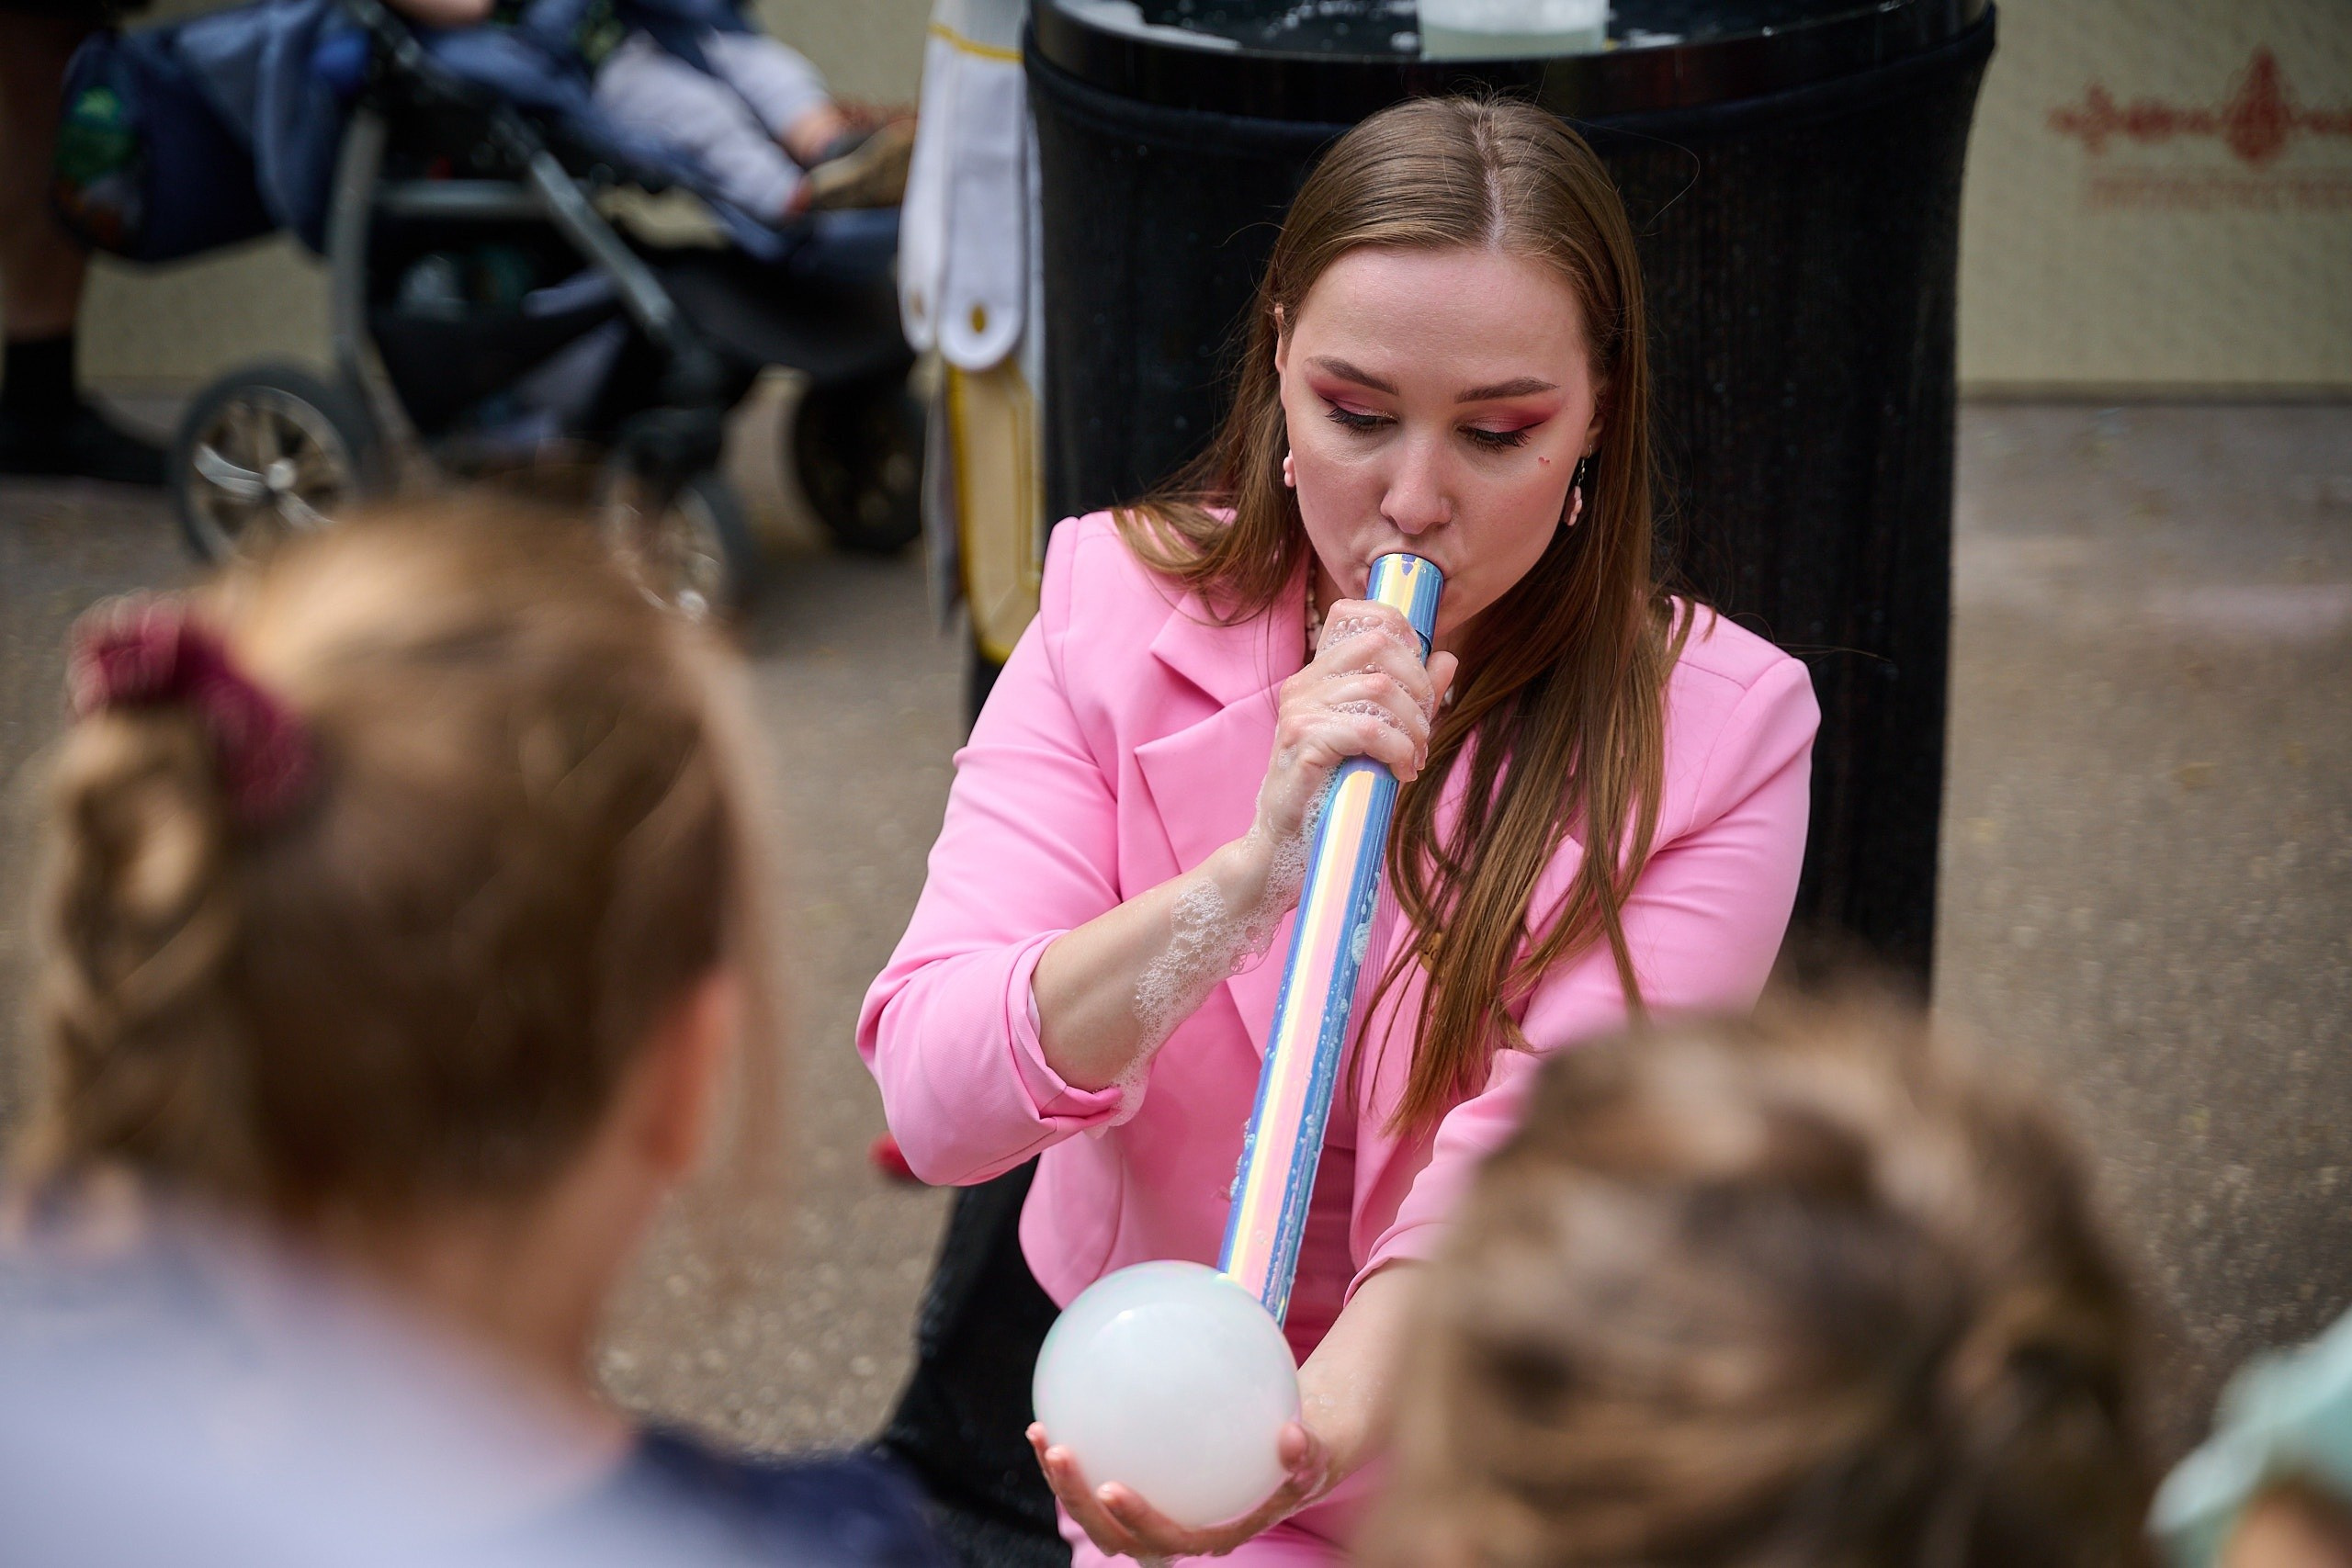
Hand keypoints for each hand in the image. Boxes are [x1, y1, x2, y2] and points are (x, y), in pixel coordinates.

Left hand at [1028, 1420, 1332, 1558]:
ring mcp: (1149, 1513)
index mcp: (1212, 1535)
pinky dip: (1073, 1453)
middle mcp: (1173, 1532)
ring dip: (1063, 1482)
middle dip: (1080, 1502)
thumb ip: (1307, 1454)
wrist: (1285, 1457)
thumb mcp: (1314, 1458)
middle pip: (1116, 1536)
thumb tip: (1294, 1436)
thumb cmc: (1298, 1460)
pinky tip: (1053, 1411)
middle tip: (1062, 1452)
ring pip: (1096, 1513)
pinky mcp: (1134, 1488)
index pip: (1168, 1541)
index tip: (1112, 1487)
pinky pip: (1097, 1477)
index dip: (1137, 1522)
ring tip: (1042, 1433)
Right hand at [1253, 602, 1458, 846]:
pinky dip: (1397, 749)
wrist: (1286, 842)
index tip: (1417, 679)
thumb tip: (1447, 658)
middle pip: (1378, 643)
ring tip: (1414, 756)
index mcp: (1317, 675)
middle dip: (1418, 685)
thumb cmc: (1333, 790)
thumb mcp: (1380, 737)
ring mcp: (1299, 710)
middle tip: (1423, 728)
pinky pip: (1368, 729)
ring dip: (1413, 726)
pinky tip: (1401, 772)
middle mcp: (1304, 684)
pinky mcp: (1302, 741)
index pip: (1353, 614)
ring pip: (1380, 688)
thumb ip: (1411, 697)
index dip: (1399, 632)